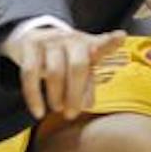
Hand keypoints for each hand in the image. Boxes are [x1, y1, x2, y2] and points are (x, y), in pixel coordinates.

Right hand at [0, 25, 124, 120]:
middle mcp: (70, 39)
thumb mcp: (80, 65)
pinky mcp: (30, 45)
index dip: (111, 41)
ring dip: (56, 96)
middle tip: (72, 114)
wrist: (34, 37)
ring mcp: (49, 40)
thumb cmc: (64, 57)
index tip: (120, 37)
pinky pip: (30, 74)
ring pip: (54, 72)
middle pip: (77, 67)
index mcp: (87, 44)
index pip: (101, 43)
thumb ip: (88, 84)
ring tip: (57, 109)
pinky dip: (34, 97)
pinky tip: (38, 112)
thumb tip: (87, 105)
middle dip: (75, 94)